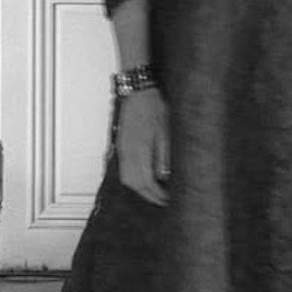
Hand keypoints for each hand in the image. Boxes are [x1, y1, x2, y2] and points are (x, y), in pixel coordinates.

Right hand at [116, 88, 170, 206]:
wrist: (138, 92)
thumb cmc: (154, 107)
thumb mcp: (166, 130)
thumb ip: (164, 156)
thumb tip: (165, 177)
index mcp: (139, 150)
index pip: (147, 182)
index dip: (157, 194)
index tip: (168, 198)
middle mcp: (127, 152)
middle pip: (134, 184)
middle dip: (148, 195)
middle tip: (163, 199)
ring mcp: (122, 149)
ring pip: (127, 178)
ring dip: (140, 189)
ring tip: (155, 191)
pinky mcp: (122, 145)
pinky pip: (125, 169)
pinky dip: (134, 178)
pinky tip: (145, 177)